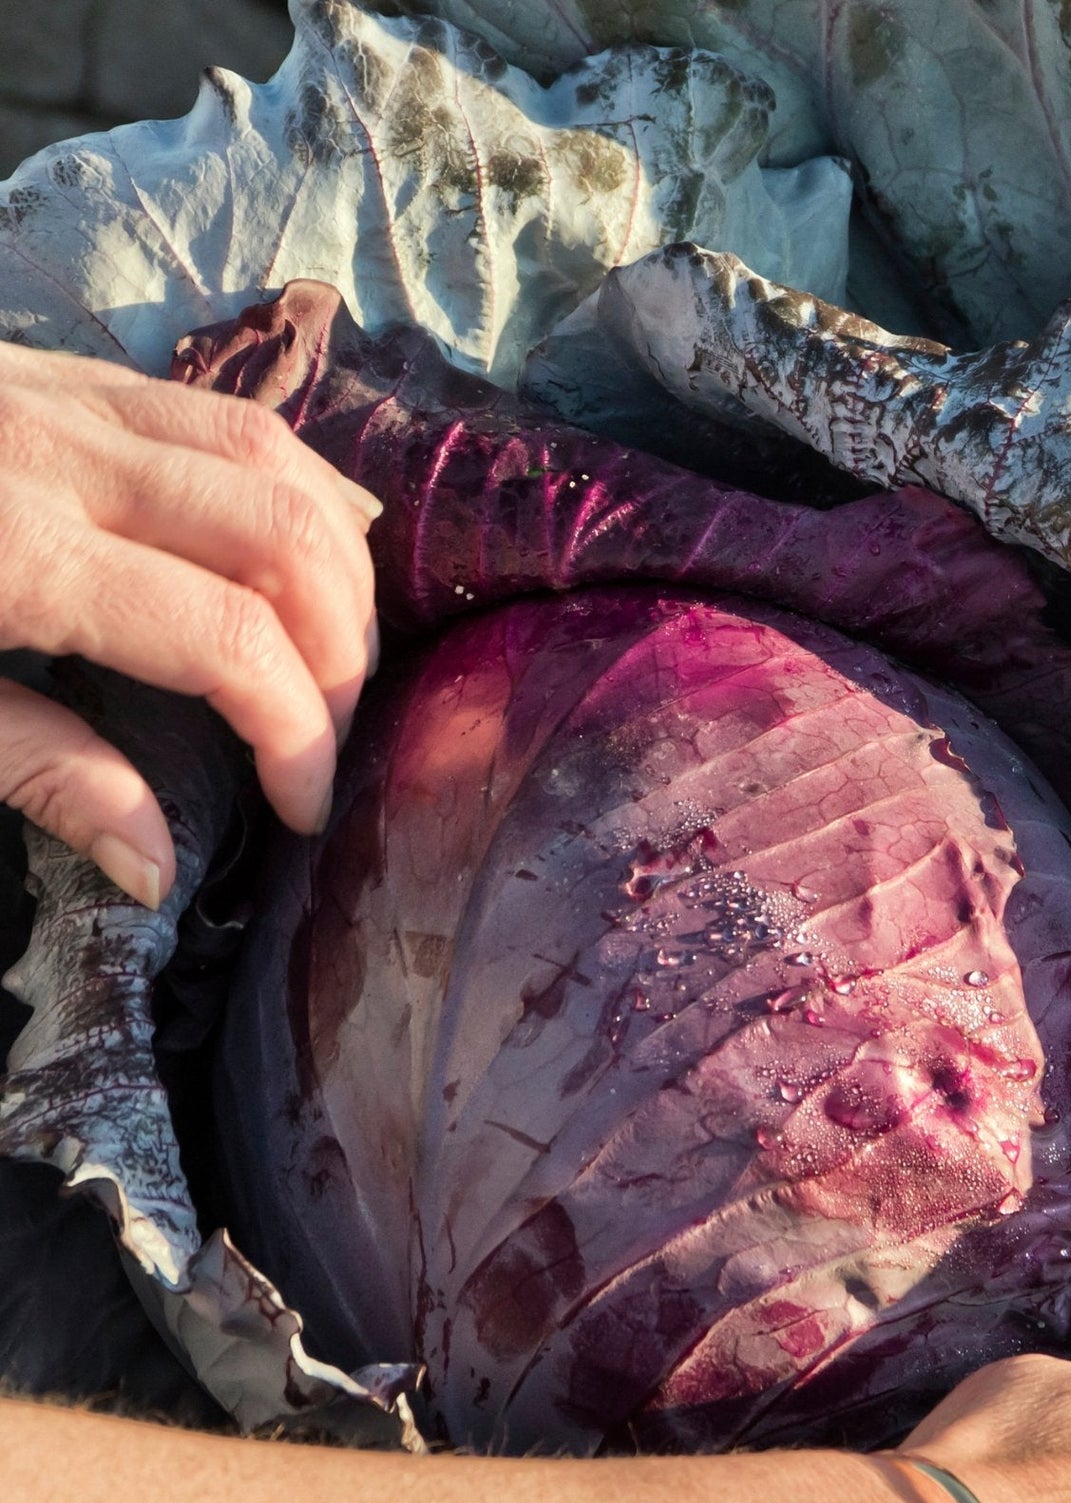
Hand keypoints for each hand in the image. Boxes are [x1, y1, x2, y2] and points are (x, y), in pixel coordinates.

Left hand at [0, 342, 380, 906]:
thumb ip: (36, 773)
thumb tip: (159, 867)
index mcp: (14, 552)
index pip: (230, 640)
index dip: (299, 735)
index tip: (300, 811)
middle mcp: (62, 455)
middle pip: (284, 538)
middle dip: (342, 654)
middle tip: (330, 739)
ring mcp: (64, 394)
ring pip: (275, 458)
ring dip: (337, 566)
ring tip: (339, 655)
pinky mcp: (58, 370)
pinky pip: (224, 412)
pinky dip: (292, 485)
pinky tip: (307, 546)